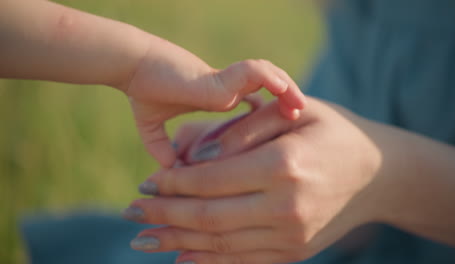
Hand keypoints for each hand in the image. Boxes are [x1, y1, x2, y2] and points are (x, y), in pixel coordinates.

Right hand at [122, 37, 304, 166]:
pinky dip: (273, 81)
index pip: (251, 99)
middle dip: (284, 99)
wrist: (134, 70)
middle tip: (298, 118)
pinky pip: (255, 73)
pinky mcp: (222, 78)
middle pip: (266, 87)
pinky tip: (287, 94)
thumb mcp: (153, 127)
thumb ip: (161, 147)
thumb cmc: (144, 91)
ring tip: (300, 107)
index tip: (281, 128)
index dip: (268, 108)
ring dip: (286, 89)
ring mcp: (226, 82)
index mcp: (217, 96)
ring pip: (268, 76)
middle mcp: (227, 89)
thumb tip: (168, 173)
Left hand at [123, 98, 383, 263]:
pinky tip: (180, 256)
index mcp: (285, 166)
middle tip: (131, 212)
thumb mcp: (293, 113)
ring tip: (143, 238)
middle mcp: (287, 207)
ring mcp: (292, 236)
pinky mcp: (294, 253)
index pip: (211, 180)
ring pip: (219, 245)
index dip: (173, 182)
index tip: (147, 181)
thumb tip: (193, 155)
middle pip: (208, 217)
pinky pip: (241, 262)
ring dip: (177, 241)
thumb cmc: (332, 133)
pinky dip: (207, 261)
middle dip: (164, 215)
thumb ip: (244, 128)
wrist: (377, 175)